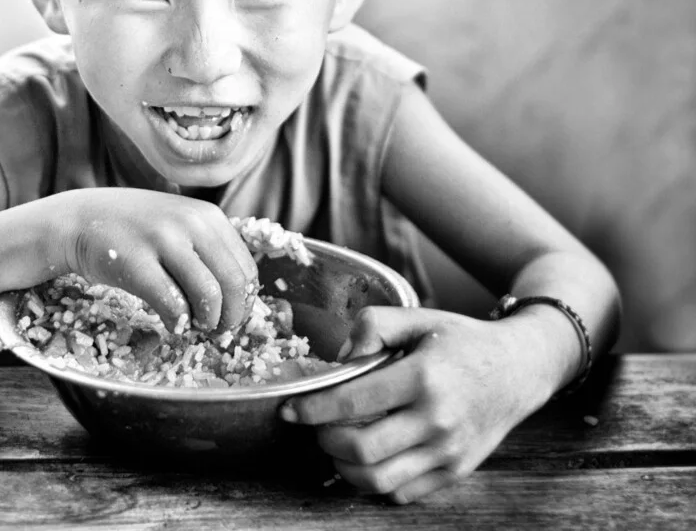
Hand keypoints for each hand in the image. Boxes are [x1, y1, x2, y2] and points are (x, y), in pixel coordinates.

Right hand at [58, 188, 258, 332]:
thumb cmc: (135, 231)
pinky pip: (172, 303)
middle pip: (234, 284)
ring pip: (208, 295)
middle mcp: (191, 223)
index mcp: (209, 217)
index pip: (246, 269)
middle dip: (230, 317)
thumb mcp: (180, 226)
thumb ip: (209, 252)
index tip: (229, 318)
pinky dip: (178, 322)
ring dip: (206, 321)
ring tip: (193, 326)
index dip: (243, 302)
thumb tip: (239, 302)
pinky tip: (171, 323)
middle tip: (215, 330)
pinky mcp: (136, 262)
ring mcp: (162, 240)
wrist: (80, 219)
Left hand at [280, 306, 552, 503]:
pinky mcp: (455, 471)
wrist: (520, 368)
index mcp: (423, 377)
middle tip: (316, 425)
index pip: (352, 402)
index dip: (311, 409)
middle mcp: (437, 420)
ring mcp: (448, 451)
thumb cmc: (463, 342)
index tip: (290, 409)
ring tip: (337, 444)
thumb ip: (374, 326)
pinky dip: (375, 481)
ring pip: (378, 480)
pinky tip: (368, 457)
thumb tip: (339, 358)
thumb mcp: (419, 318)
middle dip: (324, 440)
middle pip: (360, 450)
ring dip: (344, 467)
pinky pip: (402, 492)